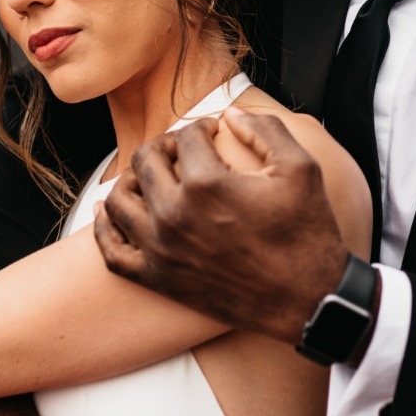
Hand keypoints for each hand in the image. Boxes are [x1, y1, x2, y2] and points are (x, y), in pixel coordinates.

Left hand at [94, 107, 348, 343]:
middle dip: (166, 145)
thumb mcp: (301, 169)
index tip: (215, 132)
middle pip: (147, 159)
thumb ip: (264, 129)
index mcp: (208, 184)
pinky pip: (113, 251)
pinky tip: (110, 211)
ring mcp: (162, 249)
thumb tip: (230, 114)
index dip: (204, 125)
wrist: (310, 301)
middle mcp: (175, 215)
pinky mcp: (159, 279)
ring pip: (120, 199)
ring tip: (154, 176)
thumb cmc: (309, 234)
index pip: (187, 135)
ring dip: (133, 178)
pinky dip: (105, 228)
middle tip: (185, 150)